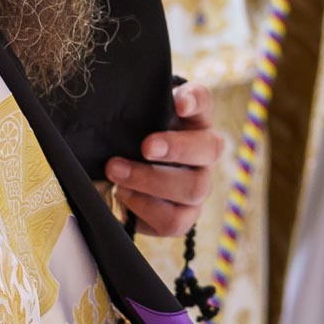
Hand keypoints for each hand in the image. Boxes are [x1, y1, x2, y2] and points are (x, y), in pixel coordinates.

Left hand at [106, 81, 225, 236]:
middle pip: (209, 150)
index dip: (195, 101)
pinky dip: (144, 209)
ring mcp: (198, 188)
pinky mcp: (183, 217)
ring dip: (151, 181)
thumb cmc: (134, 138)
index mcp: (194, 119)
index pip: (203, 101)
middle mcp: (204, 154)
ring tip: (116, 172)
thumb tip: (114, 104)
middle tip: (145, 147)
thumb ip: (134, 107)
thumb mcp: (135, 117)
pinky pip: (173, 221)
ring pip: (192, 189)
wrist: (128, 169)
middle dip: (176, 149)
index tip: (179, 104)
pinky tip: (122, 195)